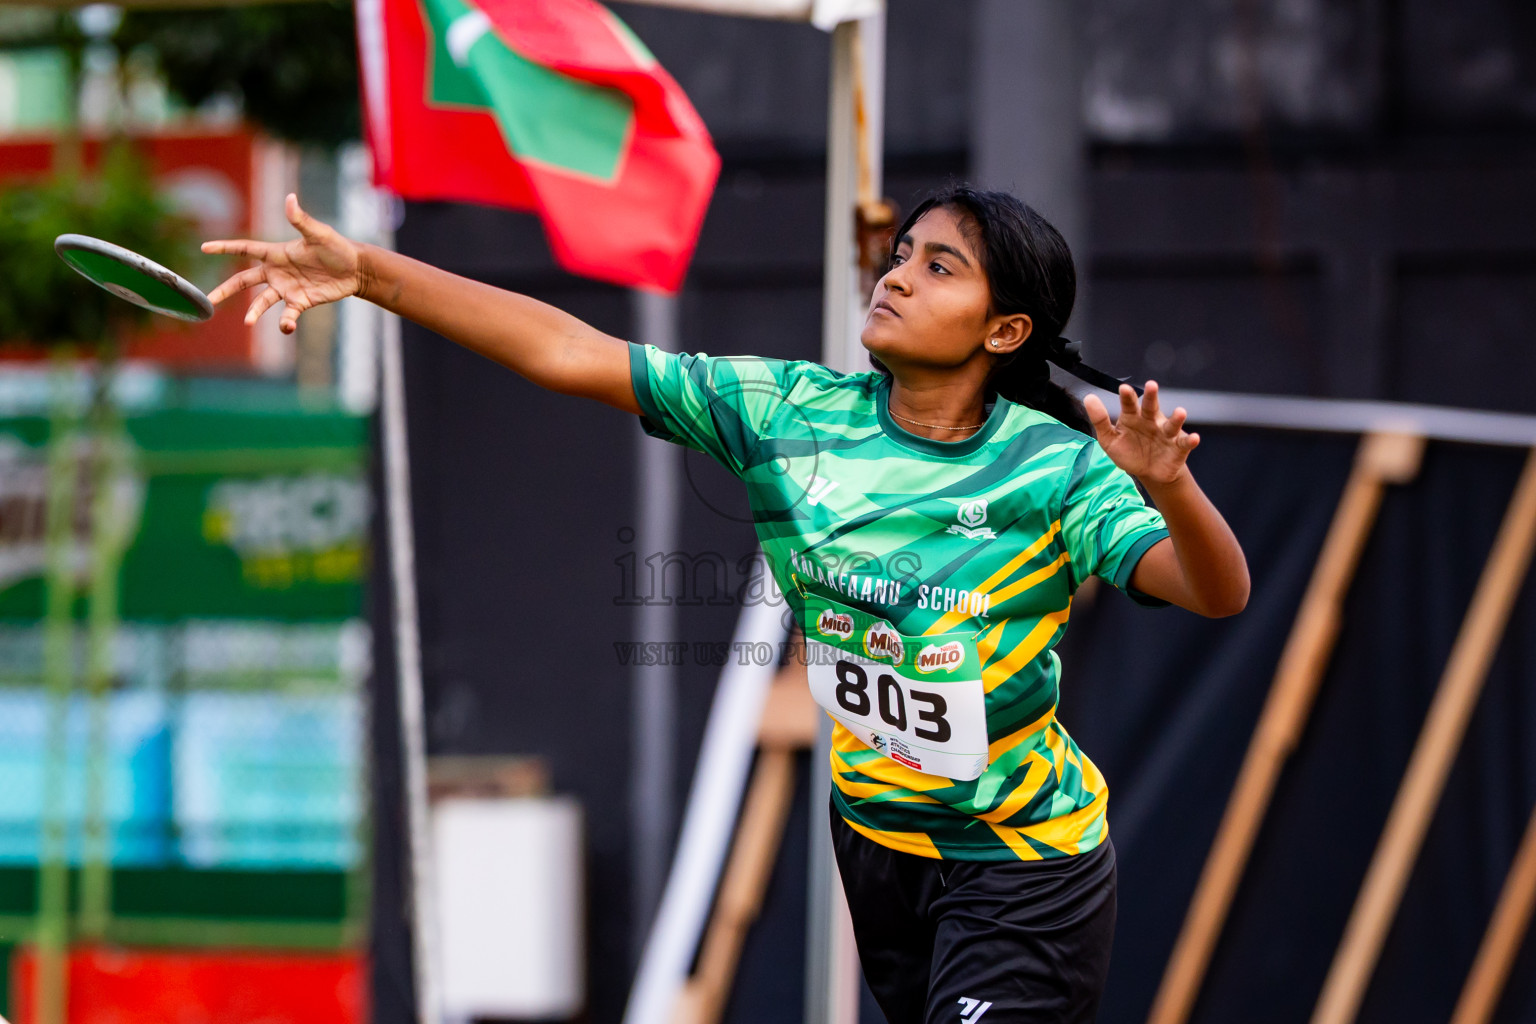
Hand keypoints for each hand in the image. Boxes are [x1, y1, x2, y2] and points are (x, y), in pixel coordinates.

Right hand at [202, 193, 363, 334]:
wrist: (356, 269)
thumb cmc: (337, 248)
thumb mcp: (319, 234)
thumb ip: (301, 220)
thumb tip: (290, 198)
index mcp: (276, 253)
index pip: (245, 249)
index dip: (225, 248)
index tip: (204, 248)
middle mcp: (277, 272)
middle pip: (244, 281)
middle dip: (226, 290)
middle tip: (208, 300)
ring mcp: (287, 288)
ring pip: (262, 301)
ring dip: (254, 312)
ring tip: (247, 323)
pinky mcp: (300, 302)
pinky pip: (287, 314)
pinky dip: (285, 322)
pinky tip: (287, 326)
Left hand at [1083, 380, 1198, 484]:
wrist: (1148, 473)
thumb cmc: (1129, 452)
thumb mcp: (1110, 439)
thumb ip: (1100, 420)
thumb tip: (1088, 397)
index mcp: (1133, 417)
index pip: (1129, 404)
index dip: (1128, 397)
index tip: (1124, 389)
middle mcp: (1151, 421)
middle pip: (1151, 407)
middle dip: (1152, 396)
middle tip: (1151, 385)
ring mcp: (1166, 433)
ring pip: (1172, 423)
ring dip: (1176, 418)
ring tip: (1180, 412)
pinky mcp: (1178, 447)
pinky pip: (1185, 443)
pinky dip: (1190, 441)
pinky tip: (1194, 438)